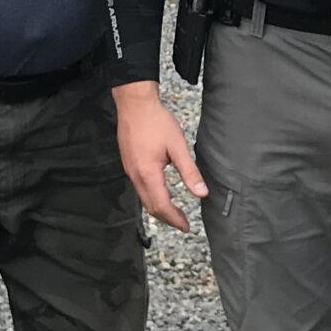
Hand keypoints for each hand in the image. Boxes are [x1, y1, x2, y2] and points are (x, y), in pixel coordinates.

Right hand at [114, 81, 207, 231]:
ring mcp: (130, 171)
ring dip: (159, 209)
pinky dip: (152, 198)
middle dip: (167, 219)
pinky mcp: (129, 165)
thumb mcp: (178, 146)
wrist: (134, 104)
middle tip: (183, 224)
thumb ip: (190, 171)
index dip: (175, 219)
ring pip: (144, 199)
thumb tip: (201, 193)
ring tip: (174, 213)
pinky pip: (140, 189)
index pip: (162, 205)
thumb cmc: (156, 121)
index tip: (187, 226)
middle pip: (150, 207)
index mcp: (148, 173)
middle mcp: (136, 176)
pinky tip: (162, 194)